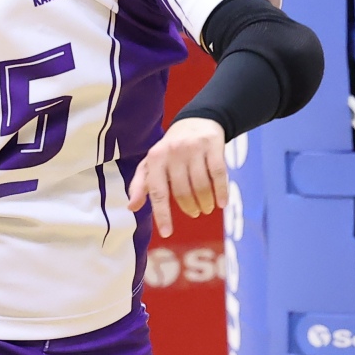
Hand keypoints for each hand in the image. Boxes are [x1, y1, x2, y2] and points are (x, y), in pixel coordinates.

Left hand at [126, 118, 227, 238]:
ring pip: (201, 185)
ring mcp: (194, 148)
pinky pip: (219, 174)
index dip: (162, 214)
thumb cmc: (170, 150)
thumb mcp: (152, 163)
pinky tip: (222, 203)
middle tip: (194, 213)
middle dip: (190, 208)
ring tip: (207, 208)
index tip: (167, 233)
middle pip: (182, 191)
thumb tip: (131, 207)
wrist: (196, 121)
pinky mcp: (213, 145)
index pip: (158, 192)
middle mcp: (173, 152)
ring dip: (205, 202)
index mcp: (155, 158)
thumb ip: (141, 184)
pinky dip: (221, 192)